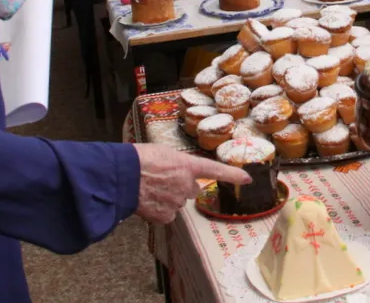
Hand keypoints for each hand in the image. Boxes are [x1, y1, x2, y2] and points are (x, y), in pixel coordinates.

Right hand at [133, 144, 250, 223]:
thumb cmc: (138, 159)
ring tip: (149, 187)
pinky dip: (159, 209)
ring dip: (168, 197)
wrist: (121, 176)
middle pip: (192, 189)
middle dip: (182, 186)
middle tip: (163, 179)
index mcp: (187, 165)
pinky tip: (147, 200)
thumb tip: (175, 173)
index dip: (233, 175)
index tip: (247, 179)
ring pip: (177, 201)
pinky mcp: (165, 216)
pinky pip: (166, 214)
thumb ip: (176, 164)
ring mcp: (176, 202)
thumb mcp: (162, 153)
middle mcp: (186, 185)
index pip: (215, 170)